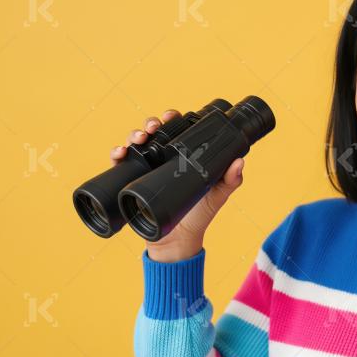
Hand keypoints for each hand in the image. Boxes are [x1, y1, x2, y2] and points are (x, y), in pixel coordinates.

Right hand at [110, 110, 245, 261]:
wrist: (178, 241)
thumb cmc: (199, 215)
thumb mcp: (217, 196)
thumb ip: (229, 180)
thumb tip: (239, 162)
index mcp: (183, 156)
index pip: (177, 130)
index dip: (173, 118)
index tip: (172, 116)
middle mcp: (163, 158)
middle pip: (154, 132)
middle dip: (151, 123)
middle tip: (154, 126)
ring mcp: (146, 168)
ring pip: (136, 144)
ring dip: (134, 135)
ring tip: (139, 138)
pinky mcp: (132, 181)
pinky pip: (121, 164)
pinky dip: (117, 154)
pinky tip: (120, 153)